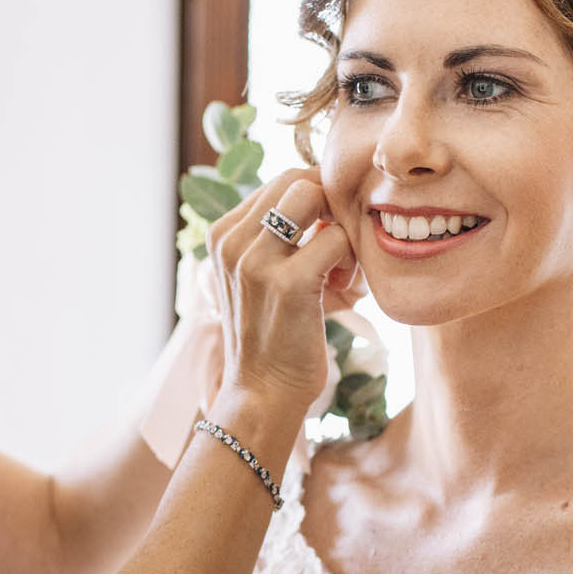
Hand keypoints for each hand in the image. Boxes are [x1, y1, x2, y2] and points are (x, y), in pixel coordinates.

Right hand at [203, 168, 354, 412]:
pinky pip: (336, 239)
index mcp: (221, 235)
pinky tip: (345, 288)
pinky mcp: (287, 282)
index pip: (279, 182)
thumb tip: (322, 194)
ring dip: (340, 227)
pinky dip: (351, 260)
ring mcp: (255, 261)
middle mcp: (231, 241)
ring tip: (341, 268)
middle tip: (341, 247)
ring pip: (315, 198)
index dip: (317, 200)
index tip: (326, 238)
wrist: (263, 393)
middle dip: (331, 205)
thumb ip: (278, 237)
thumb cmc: (272, 336)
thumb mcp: (260, 277)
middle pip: (297, 180)